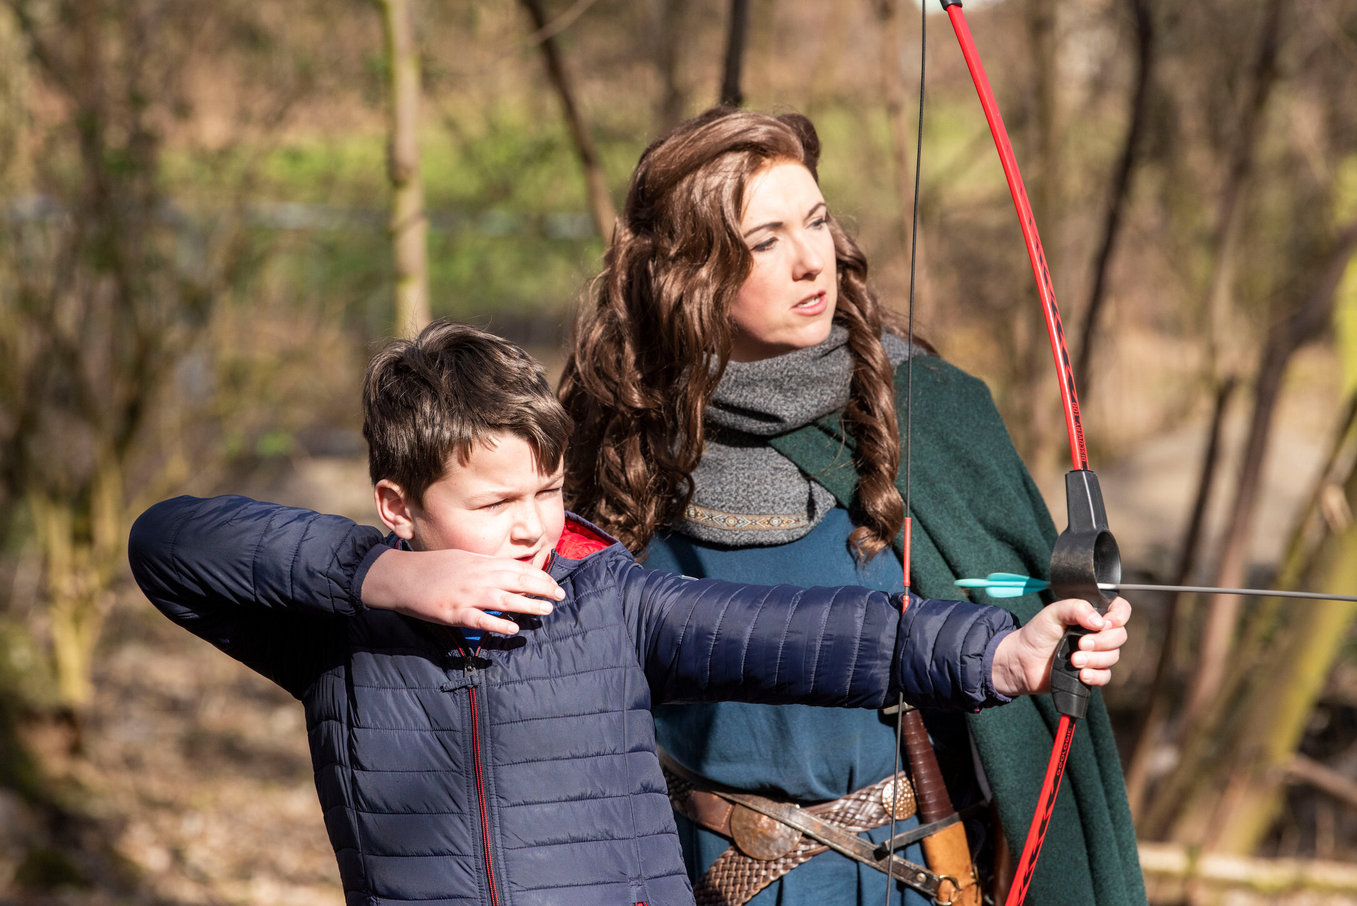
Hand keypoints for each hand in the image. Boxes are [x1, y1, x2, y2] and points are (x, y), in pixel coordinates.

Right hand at [361, 547, 563, 635]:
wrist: (400, 576)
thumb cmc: (433, 568)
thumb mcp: (463, 559)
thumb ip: (487, 566)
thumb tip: (511, 573)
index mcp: (480, 563)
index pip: (518, 568)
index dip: (540, 576)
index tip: (555, 584)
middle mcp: (477, 577)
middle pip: (517, 580)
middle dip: (542, 588)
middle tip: (560, 596)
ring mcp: (466, 595)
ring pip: (504, 600)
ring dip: (528, 605)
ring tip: (546, 611)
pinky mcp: (453, 613)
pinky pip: (479, 620)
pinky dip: (497, 624)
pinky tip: (513, 629)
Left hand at [991, 596, 1130, 696]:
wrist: (1021, 660)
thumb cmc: (1037, 633)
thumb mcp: (1052, 613)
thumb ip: (1075, 608)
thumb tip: (1099, 621)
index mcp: (1091, 615)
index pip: (1120, 610)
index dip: (1119, 616)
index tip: (1104, 623)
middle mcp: (1097, 634)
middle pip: (1120, 636)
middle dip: (1102, 641)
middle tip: (1080, 644)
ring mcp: (1095, 654)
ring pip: (1113, 656)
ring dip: (1095, 659)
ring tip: (1074, 660)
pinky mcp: (1090, 672)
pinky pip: (1105, 676)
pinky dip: (1096, 676)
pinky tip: (1081, 675)